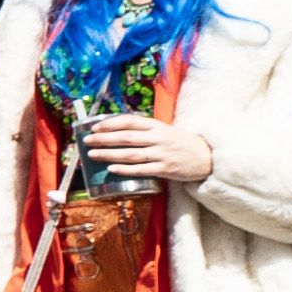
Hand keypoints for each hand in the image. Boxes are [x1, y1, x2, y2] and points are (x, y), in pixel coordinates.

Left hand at [77, 111, 213, 189]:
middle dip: (104, 139)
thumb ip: (144, 128)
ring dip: (109, 154)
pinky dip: (125, 169)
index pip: (129, 121)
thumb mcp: (163, 129)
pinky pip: (141, 169)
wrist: (205, 157)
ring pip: (130, 154)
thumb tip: (115, 128)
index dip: (110, 124)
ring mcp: (161, 154)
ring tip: (93, 154)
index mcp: (156, 126)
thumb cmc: (179, 142)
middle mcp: (158, 139)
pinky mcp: (164, 169)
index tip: (95, 127)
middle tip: (87, 141)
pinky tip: (111, 169)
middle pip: (126, 138)